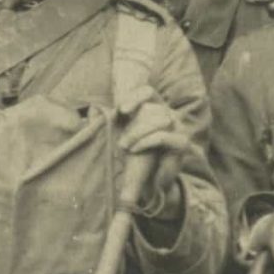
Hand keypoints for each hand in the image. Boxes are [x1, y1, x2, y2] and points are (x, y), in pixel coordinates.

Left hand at [117, 96, 187, 224]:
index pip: (148, 92)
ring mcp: (178, 128)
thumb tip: (92, 109)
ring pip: (160, 119)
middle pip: (152, 108)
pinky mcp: (181, 143)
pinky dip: (147, 141)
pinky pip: (163, 136)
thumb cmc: (134, 155)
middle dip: (133, 124)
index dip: (135, 96)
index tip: (121, 109)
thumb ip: (108, 121)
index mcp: (155, 108)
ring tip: (125, 147)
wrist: (150, 182)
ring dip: (138, 133)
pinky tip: (135, 150)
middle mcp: (169, 114)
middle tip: (120, 142)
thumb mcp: (120, 135)